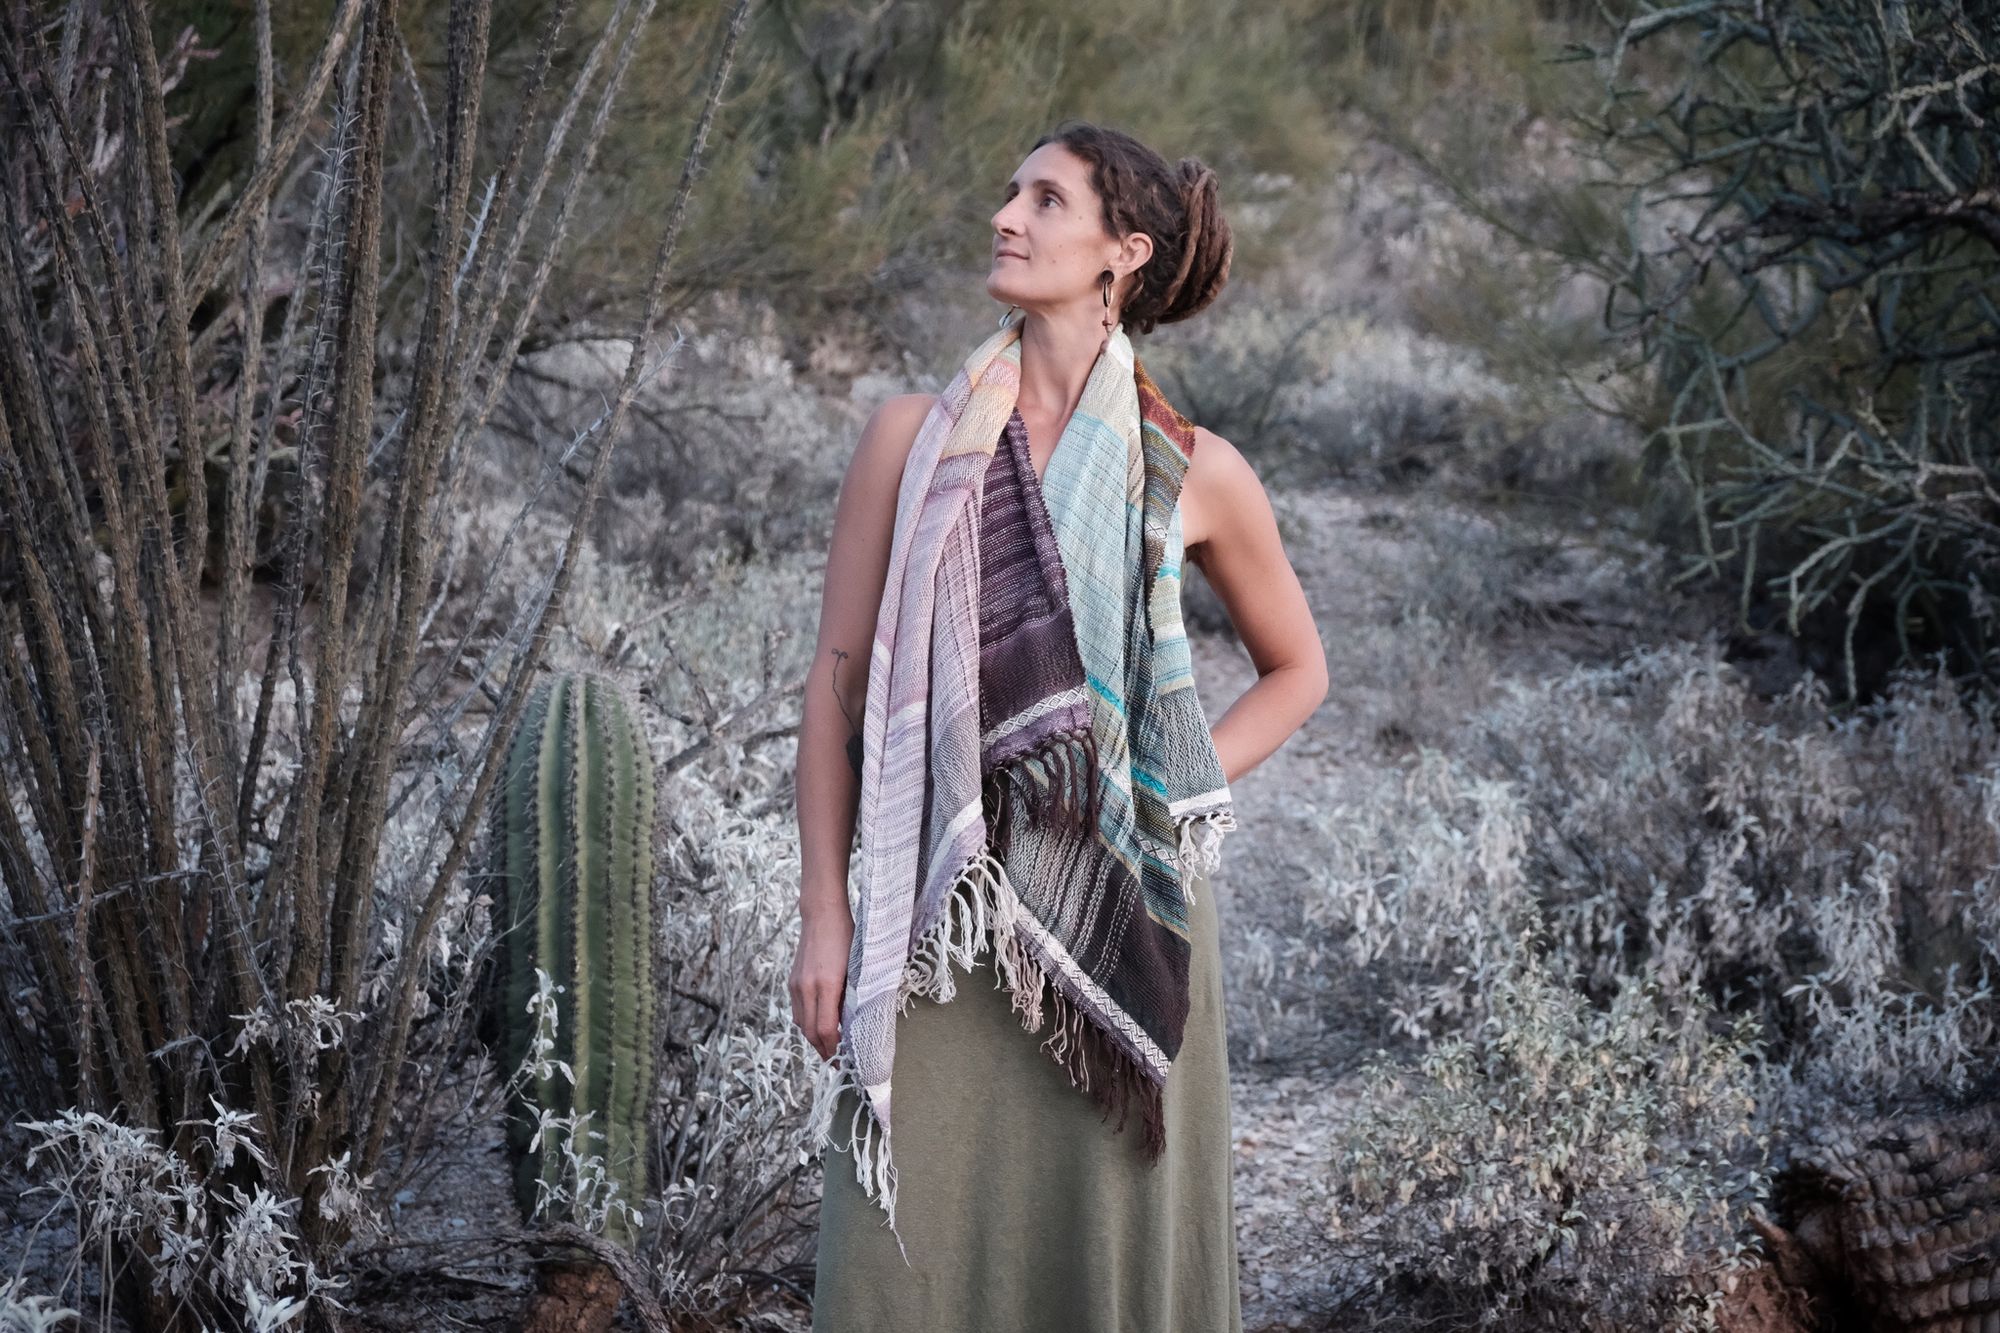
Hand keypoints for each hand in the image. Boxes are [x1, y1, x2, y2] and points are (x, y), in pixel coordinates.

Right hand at [790, 904, 853, 1062]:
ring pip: (800, 1023)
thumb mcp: (857, 966)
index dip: (833, 1048)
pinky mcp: (792, 981)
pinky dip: (807, 1023)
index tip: (843, 1060)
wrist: (821, 915)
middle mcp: (806, 987)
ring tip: (829, 1047)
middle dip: (823, 1050)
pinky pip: (797, 1011)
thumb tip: (855, 1023)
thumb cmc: (847, 937)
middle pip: (810, 1031)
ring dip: (813, 1038)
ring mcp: (796, 985)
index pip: (825, 1028)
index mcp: (826, 984)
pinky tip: (818, 1025)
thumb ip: (854, 995)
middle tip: (836, 1062)